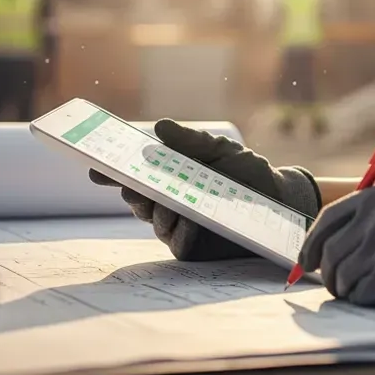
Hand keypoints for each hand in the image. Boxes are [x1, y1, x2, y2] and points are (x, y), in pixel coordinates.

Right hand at [89, 119, 320, 260]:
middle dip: (133, 190)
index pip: (136, 173)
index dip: (113, 170)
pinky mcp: (192, 247)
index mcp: (172, 175)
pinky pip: (177, 240)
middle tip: (132, 184)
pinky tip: (192, 221)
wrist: (279, 201)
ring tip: (173, 201)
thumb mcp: (221, 150)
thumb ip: (192, 141)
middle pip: (137, 198)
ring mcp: (178, 225)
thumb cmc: (247, 173)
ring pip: (154, 220)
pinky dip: (181, 229)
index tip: (95, 165)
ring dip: (160, 210)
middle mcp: (169, 201)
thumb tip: (159, 127)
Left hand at [297, 180, 374, 307]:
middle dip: (330, 275)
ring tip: (362, 291)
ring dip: (347, 290)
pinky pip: (362, 295)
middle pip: (331, 253)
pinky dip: (365, 301)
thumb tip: (320, 250)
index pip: (326, 221)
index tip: (305, 263)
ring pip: (343, 277)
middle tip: (338, 286)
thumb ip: (365, 219)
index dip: (311, 245)